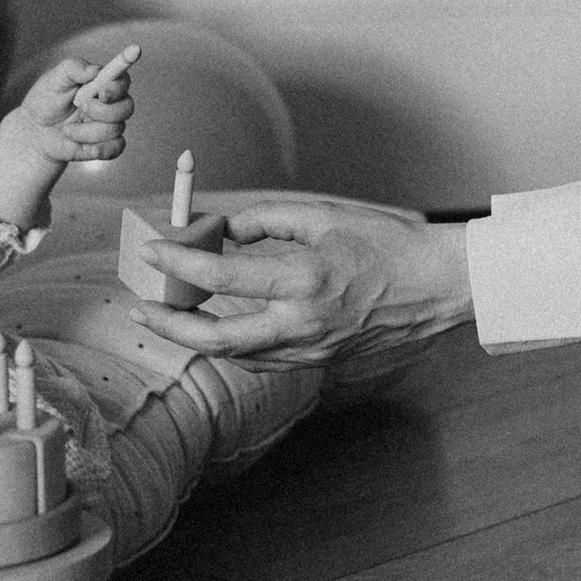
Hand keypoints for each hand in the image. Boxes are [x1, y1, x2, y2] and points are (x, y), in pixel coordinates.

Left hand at [0, 45, 140, 225]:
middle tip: (78, 107)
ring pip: (116, 128)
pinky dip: (92, 148)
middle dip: (100, 108)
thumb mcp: (52, 80)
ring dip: (87, 129)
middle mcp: (111, 104)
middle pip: (127, 106)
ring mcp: (109, 127)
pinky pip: (113, 149)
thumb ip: (74, 68)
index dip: (117, 80)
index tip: (99, 85)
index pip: (124, 76)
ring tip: (67, 128)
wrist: (32, 134)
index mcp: (102, 83)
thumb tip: (95, 69)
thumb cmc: (42, 103)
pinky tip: (73, 144)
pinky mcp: (105, 148)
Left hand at [130, 196, 470, 371]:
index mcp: (304, 279)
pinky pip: (264, 359)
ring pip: (237, 356)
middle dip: (170, 329)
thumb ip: (267, 222)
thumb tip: (222, 230)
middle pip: (216, 340)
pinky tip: (219, 329)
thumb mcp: (325, 217)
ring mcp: (312, 351)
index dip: (178, 265)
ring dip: (198, 340)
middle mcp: (303, 324)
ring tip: (170, 318)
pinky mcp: (321, 363)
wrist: (440, 287)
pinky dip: (233, 345)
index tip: (152, 252)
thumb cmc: (389, 245)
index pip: (221, 278)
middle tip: (141, 312)